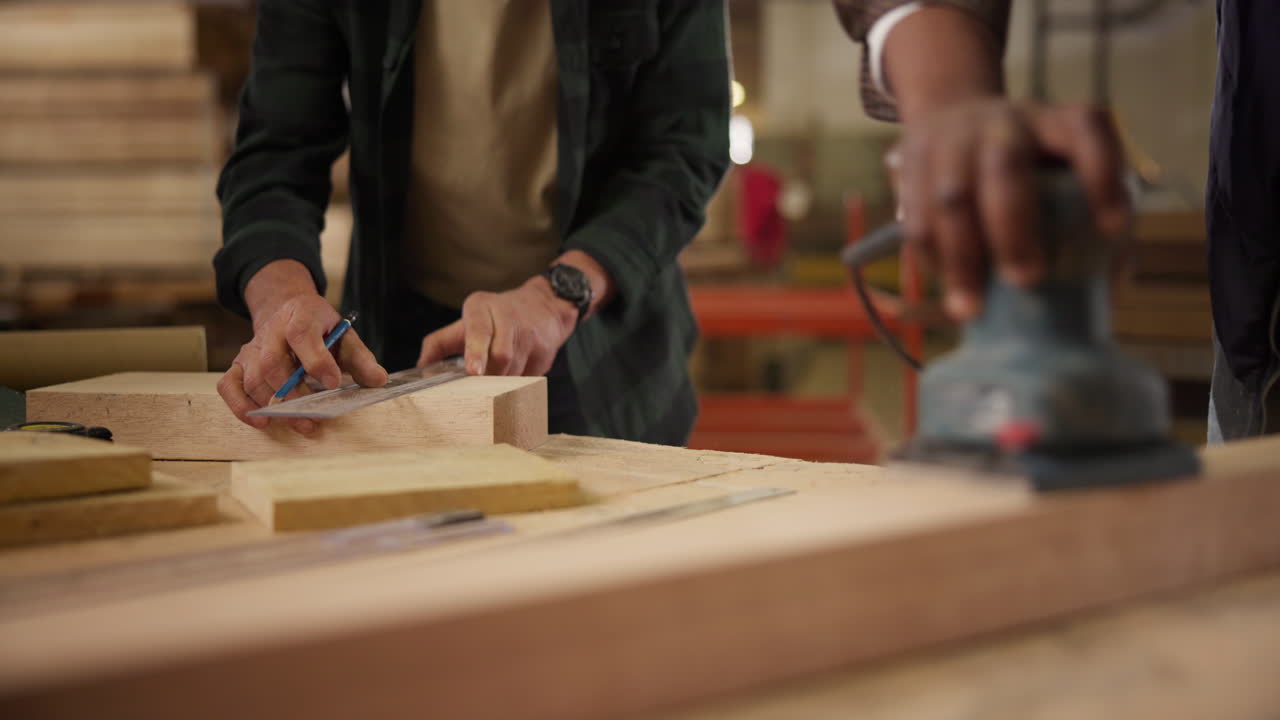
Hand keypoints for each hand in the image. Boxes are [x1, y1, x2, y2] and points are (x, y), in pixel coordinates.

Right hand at [217, 261, 387, 433]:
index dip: (317, 361)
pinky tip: (261, 421)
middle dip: (294, 394)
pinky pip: (229, 385)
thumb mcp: (344, 335)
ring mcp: (252, 348)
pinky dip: (240, 405)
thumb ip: (360, 358)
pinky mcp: (239, 365)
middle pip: (273, 363)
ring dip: (274, 405)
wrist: (288, 311)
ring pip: (253, 378)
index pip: (302, 334)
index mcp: (300, 315)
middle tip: (315, 416)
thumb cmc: (319, 329)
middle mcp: (271, 330)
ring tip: (302, 424)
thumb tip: (378, 381)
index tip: (334, 384)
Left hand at [417, 275, 577, 376]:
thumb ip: (440, 342)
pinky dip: (517, 384)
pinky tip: (514, 378)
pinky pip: (528, 377)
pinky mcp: (546, 350)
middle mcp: (507, 316)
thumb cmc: (496, 317)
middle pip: (499, 355)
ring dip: (502, 383)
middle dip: (489, 376)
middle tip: (478, 389)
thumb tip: (420, 368)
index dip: (476, 351)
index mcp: (481, 307)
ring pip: (514, 369)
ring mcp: (529, 334)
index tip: (473, 371)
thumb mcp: (468, 320)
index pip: (478, 329)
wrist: (544, 307)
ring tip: (495, 384)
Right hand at [888, 100, 1130, 319]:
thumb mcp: (1063, 173)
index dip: (1102, 177)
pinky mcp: (911, 158)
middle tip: (1026, 281)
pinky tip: (945, 282)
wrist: (954, 116)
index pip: (1087, 132)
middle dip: (1013, 229)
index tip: (1112, 229)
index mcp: (1056, 123)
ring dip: (960, 258)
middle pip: (1005, 167)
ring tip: (970, 309)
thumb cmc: (1026, 167)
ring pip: (951, 196)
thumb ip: (1087, 220)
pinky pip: (915, 213)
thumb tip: (1107, 280)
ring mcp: (953, 137)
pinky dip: (929, 256)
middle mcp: (1006, 123)